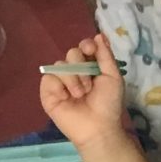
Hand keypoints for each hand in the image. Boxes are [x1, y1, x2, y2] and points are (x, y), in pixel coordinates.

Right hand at [39, 34, 128, 150]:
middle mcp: (74, 72)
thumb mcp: (113, 77)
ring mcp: (60, 82)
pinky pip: (49, 78)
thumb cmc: (108, 104)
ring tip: (81, 95)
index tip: (91, 50)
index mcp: (90, 67)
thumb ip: (105, 55)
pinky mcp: (48, 93)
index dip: (86, 45)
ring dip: (73, 79)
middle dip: (81, 66)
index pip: (83, 47)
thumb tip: (99, 34)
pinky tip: (67, 98)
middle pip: (71, 53)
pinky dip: (59, 86)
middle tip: (89, 85)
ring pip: (60, 65)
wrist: (98, 126)